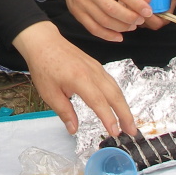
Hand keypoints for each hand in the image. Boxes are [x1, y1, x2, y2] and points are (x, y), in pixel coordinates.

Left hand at [12, 22, 135, 136]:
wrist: (43, 41)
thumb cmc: (43, 65)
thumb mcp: (48, 92)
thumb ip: (64, 111)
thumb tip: (74, 130)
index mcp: (79, 79)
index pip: (99, 102)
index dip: (108, 118)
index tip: (115, 133)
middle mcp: (92, 72)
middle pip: (114, 95)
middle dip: (125, 115)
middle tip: (132, 132)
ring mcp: (96, 67)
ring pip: (115, 88)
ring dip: (124, 106)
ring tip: (129, 122)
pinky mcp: (95, 65)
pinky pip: (111, 81)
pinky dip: (118, 95)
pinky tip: (119, 104)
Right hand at [30, 0, 151, 41]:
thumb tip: (146, 0)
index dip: (136, 4)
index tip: (148, 11)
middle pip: (112, 9)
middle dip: (130, 18)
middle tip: (140, 20)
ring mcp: (81, 3)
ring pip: (104, 21)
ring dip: (121, 27)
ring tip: (131, 26)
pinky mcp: (77, 14)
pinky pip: (93, 29)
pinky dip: (108, 36)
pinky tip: (119, 36)